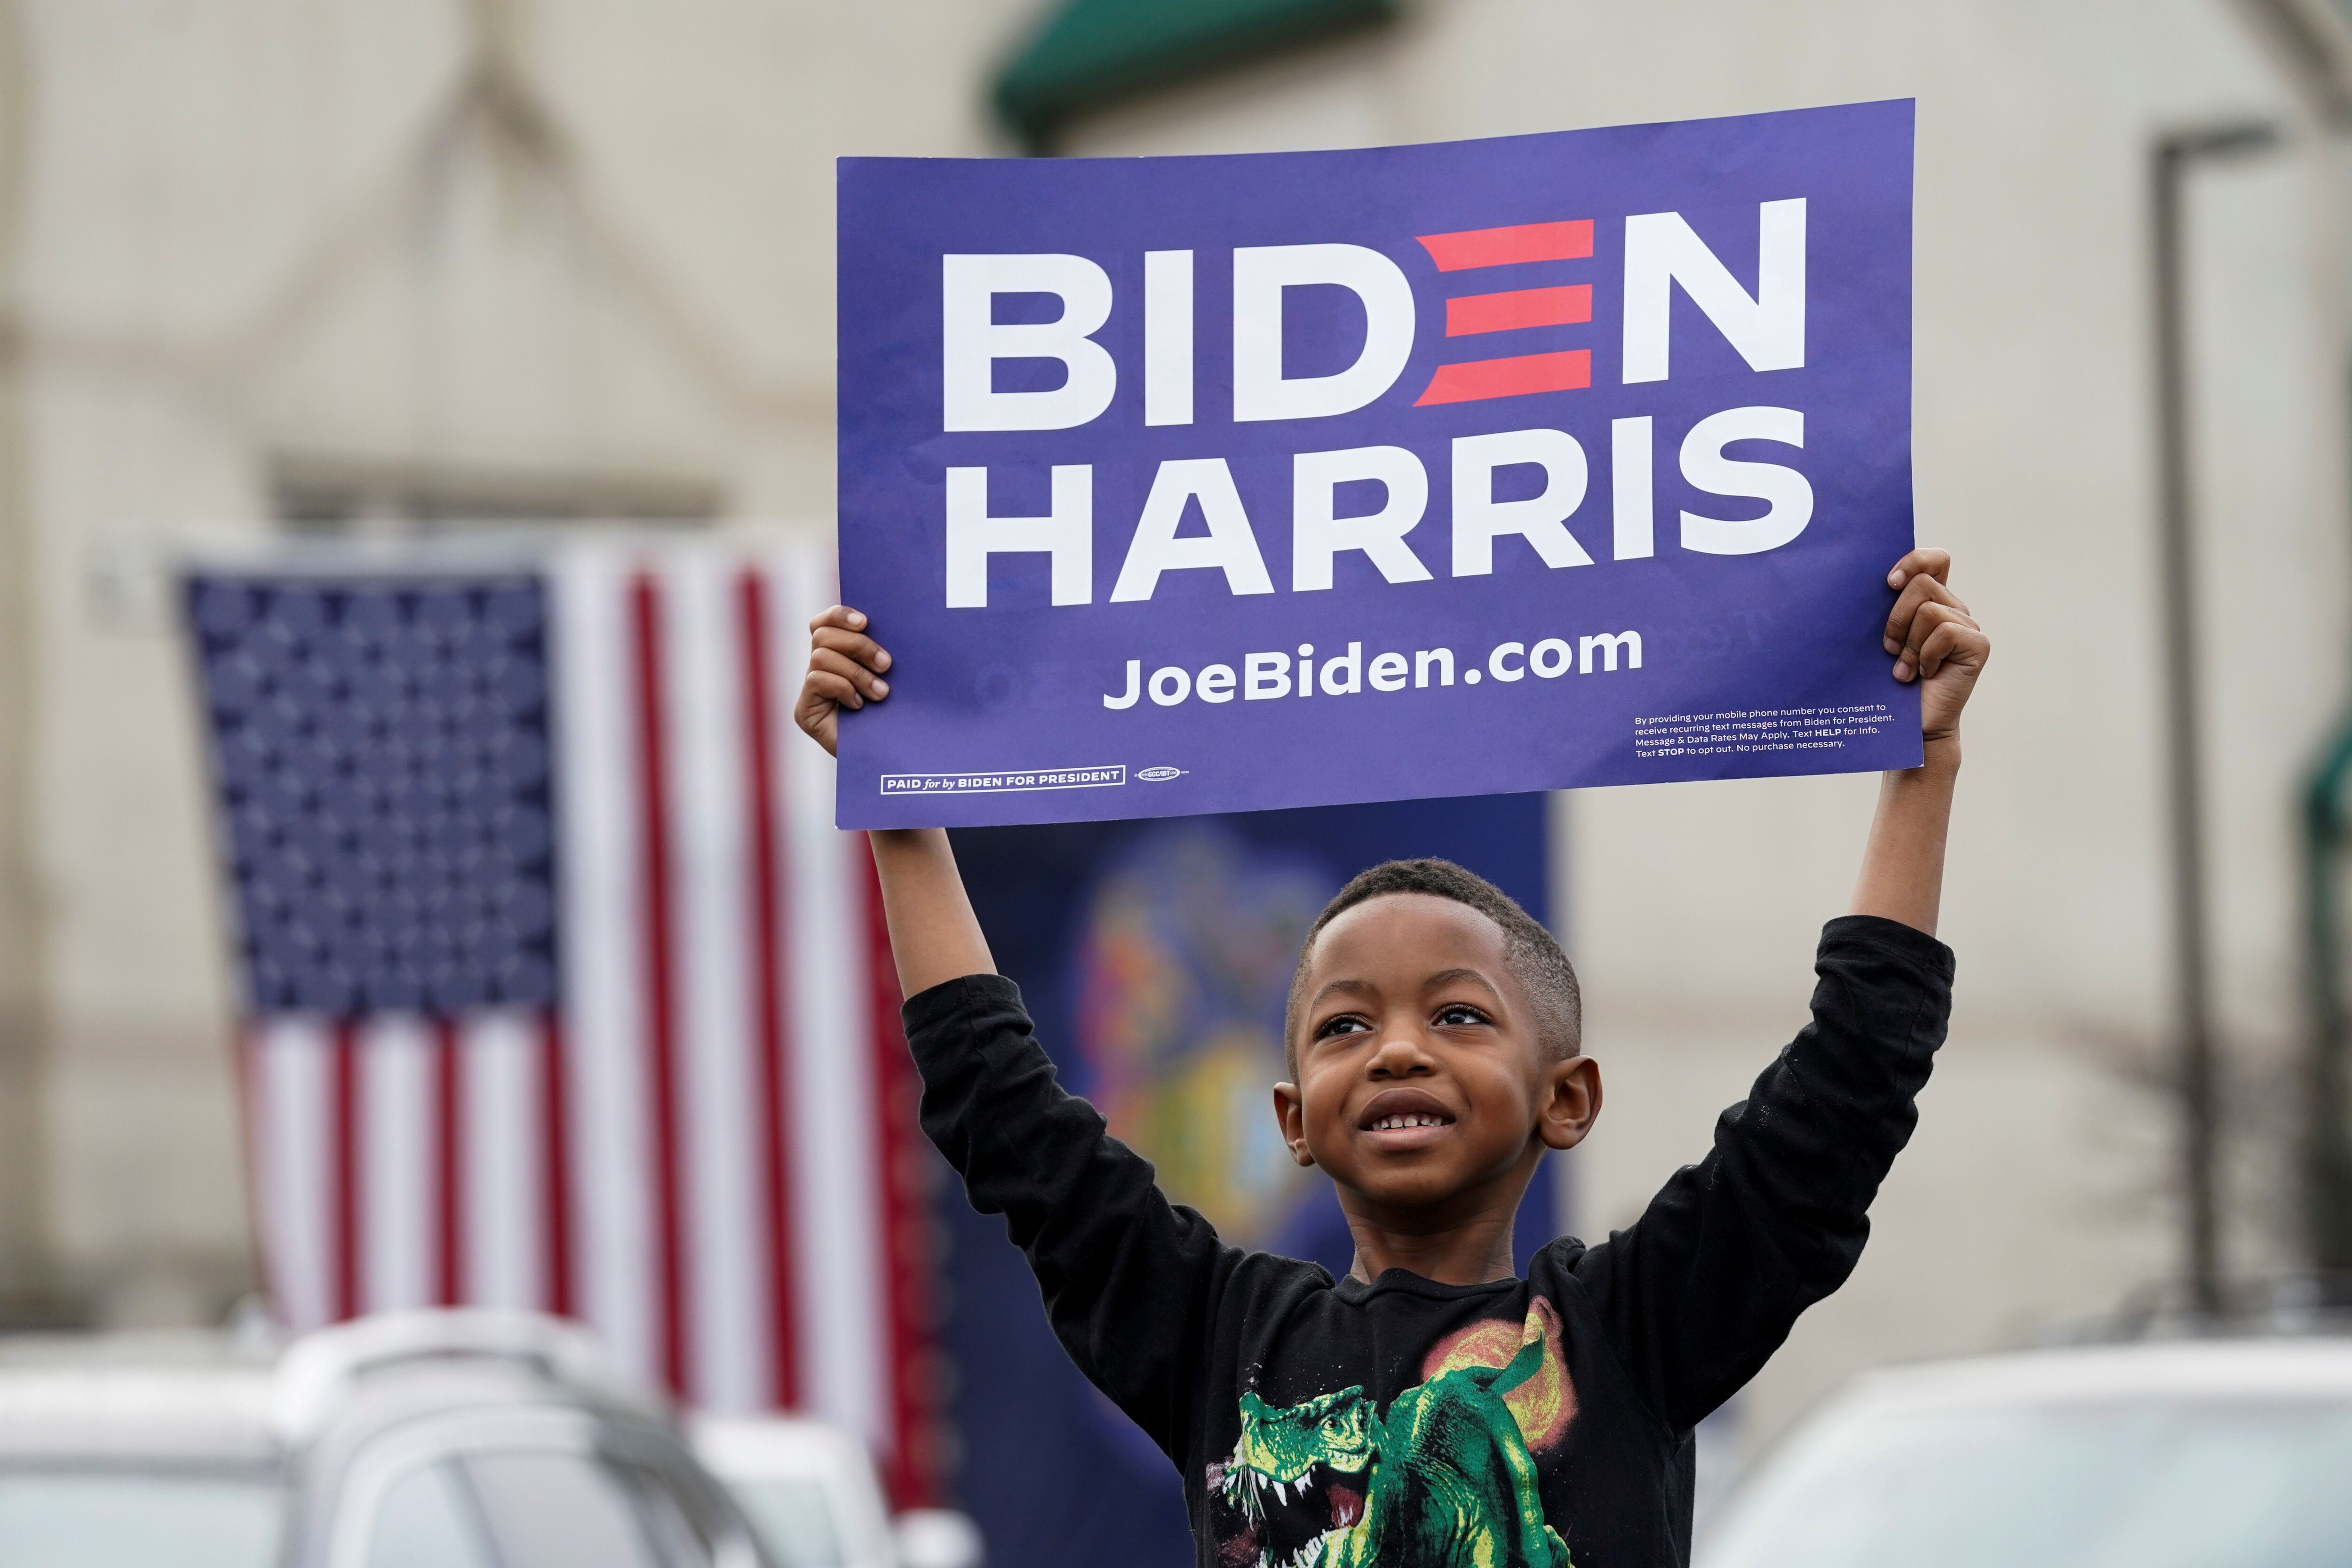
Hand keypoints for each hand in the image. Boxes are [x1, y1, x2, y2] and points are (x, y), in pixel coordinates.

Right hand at [794, 605, 891, 756]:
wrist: (887, 758)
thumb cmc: (894, 715)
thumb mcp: (889, 677)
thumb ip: (879, 654)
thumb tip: (893, 625)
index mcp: (837, 655)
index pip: (823, 622)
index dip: (839, 615)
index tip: (865, 622)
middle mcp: (818, 669)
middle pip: (822, 635)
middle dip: (857, 645)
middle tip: (886, 665)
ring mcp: (809, 691)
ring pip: (821, 657)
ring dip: (856, 672)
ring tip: (880, 693)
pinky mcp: (804, 711)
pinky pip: (816, 680)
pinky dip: (842, 688)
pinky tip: (859, 705)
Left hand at [1882, 548, 1987, 750]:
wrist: (1905, 725)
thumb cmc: (1887, 683)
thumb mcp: (1880, 639)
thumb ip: (1882, 611)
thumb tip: (1862, 584)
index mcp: (1931, 601)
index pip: (1935, 560)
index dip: (1915, 560)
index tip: (1889, 583)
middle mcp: (1953, 609)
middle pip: (1923, 583)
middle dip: (1897, 617)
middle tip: (1889, 649)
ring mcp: (1968, 627)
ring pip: (1930, 611)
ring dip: (1909, 644)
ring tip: (1905, 669)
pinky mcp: (1977, 645)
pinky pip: (1945, 632)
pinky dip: (1926, 655)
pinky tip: (1924, 674)